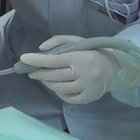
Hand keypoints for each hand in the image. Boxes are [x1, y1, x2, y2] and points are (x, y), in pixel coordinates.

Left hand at [20, 35, 139, 103]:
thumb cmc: (92, 52)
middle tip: (32, 71)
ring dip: (47, 82)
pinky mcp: (89, 98)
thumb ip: (58, 41)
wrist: (115, 68)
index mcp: (81, 57)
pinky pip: (67, 98)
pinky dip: (58, 92)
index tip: (24, 59)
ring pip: (58, 88)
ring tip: (46, 77)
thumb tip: (40, 50)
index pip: (53, 60)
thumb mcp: (77, 41)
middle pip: (53, 76)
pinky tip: (58, 86)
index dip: (36, 60)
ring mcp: (87, 88)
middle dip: (39, 73)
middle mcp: (84, 74)